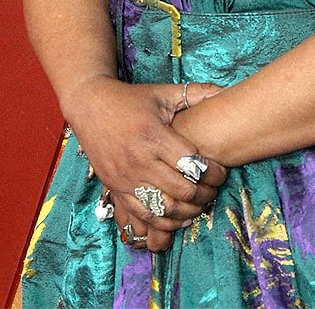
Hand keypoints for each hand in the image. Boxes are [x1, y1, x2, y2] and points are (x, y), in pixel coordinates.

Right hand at [68, 76, 227, 246]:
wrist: (90, 107)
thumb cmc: (131, 100)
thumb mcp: (163, 93)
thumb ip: (196, 93)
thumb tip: (225, 91)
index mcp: (154, 136)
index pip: (192, 164)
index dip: (213, 172)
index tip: (222, 171)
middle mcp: (140, 160)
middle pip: (182, 190)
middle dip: (205, 194)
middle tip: (214, 190)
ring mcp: (126, 178)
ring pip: (164, 208)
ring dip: (187, 212)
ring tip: (200, 204)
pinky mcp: (116, 190)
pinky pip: (142, 216)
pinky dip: (164, 223)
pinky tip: (177, 217)